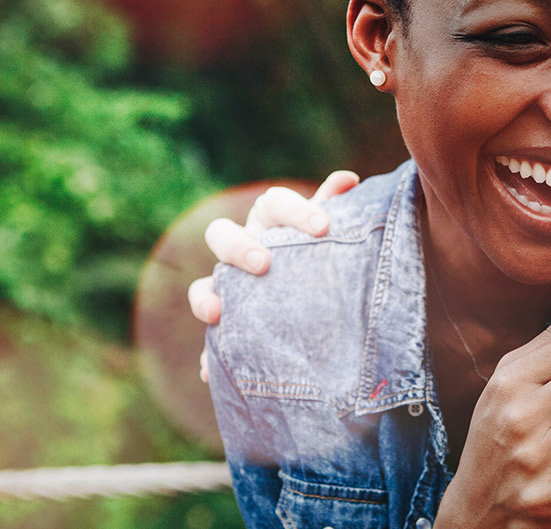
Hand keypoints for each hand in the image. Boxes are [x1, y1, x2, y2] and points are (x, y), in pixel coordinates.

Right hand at [191, 170, 359, 380]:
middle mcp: (242, 249)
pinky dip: (207, 356)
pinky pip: (209, 343)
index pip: (273, 204)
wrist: (320, 306)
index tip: (323, 227)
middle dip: (239, 247)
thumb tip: (348, 178)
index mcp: (270, 221)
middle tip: (263, 264)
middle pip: (221, 234)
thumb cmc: (322, 256)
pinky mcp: (227, 326)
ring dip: (204, 297)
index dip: (295, 211)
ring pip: (202, 286)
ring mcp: (229, 287)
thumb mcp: (330, 236)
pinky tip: (207, 371)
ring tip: (216, 314)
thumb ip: (334, 207)